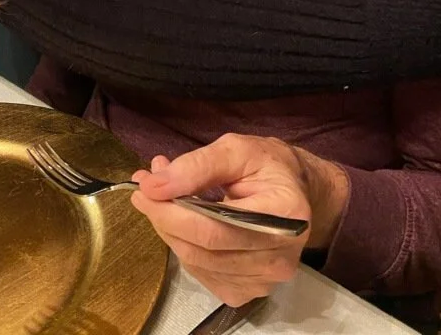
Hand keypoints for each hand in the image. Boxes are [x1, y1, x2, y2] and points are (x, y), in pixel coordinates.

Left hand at [130, 133, 347, 305]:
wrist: (295, 190)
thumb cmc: (267, 165)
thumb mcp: (237, 149)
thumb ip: (198, 165)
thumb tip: (154, 184)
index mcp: (285, 216)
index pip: (215, 226)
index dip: (173, 212)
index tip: (145, 188)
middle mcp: (280, 257)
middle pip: (204, 249)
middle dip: (165, 219)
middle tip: (146, 190)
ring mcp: (266, 280)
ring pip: (198, 264)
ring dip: (171, 232)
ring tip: (164, 198)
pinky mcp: (250, 291)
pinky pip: (203, 275)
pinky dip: (186, 248)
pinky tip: (185, 224)